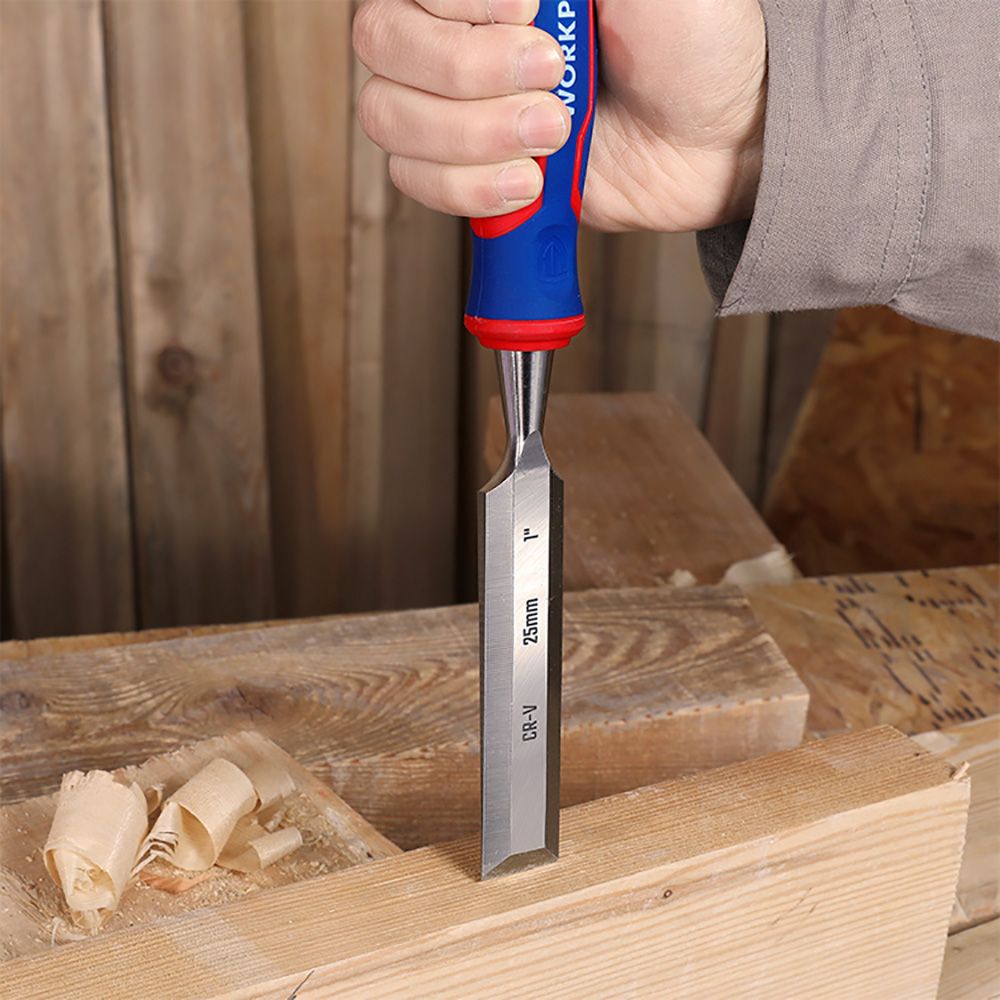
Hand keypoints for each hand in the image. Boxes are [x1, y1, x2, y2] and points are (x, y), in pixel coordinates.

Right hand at [353, 0, 766, 232]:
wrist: (722, 137)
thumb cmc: (693, 41)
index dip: (459, 3)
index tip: (532, 7)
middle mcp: (456, 32)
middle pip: (383, 45)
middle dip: (470, 73)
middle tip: (554, 82)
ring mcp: (456, 106)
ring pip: (390, 119)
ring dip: (473, 137)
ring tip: (554, 136)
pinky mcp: (470, 172)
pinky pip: (417, 182)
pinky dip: (470, 189)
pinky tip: (530, 182)